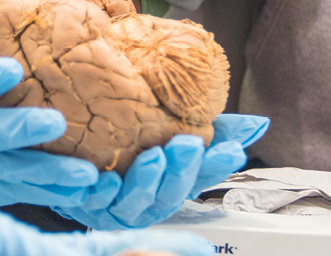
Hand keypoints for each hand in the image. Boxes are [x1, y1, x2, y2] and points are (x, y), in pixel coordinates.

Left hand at [52, 113, 268, 229]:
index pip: (202, 177)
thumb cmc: (130, 141)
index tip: (232, 151)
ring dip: (146, 181)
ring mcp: (119, 204)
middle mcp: (150, 199)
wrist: (74, 154)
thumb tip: (256, 125)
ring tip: (152, 157)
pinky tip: (104, 179)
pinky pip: (95, 202)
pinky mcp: (88, 203)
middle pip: (172, 194)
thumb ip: (210, 126)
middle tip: (188, 144)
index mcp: (173, 182)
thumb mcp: (170, 126)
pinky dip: (101, 192)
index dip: (217, 167)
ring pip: (137, 202)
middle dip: (183, 171)